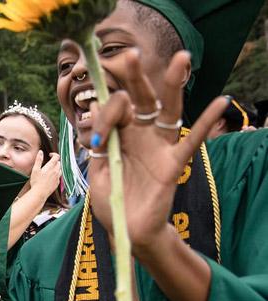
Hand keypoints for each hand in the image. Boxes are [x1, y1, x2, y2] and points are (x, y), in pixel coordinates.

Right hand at [28, 151, 60, 200]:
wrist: (40, 193)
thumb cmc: (36, 182)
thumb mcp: (35, 169)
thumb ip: (38, 160)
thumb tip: (40, 152)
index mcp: (50, 167)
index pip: (56, 157)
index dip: (54, 154)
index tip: (50, 155)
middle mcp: (56, 171)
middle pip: (59, 163)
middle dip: (55, 161)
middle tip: (49, 163)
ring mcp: (57, 177)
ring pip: (60, 169)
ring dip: (56, 168)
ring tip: (51, 169)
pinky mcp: (57, 183)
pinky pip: (59, 176)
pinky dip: (56, 174)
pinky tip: (51, 177)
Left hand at [86, 49, 229, 254]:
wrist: (127, 230)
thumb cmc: (113, 202)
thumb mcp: (97, 172)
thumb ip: (98, 145)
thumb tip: (97, 112)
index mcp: (120, 137)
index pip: (116, 110)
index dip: (106, 113)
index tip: (97, 134)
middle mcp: (141, 136)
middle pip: (142, 100)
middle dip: (136, 78)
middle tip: (130, 55)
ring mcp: (159, 147)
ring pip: (168, 110)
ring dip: (173, 85)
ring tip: (180, 59)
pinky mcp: (173, 163)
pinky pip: (191, 139)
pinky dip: (205, 122)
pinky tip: (220, 102)